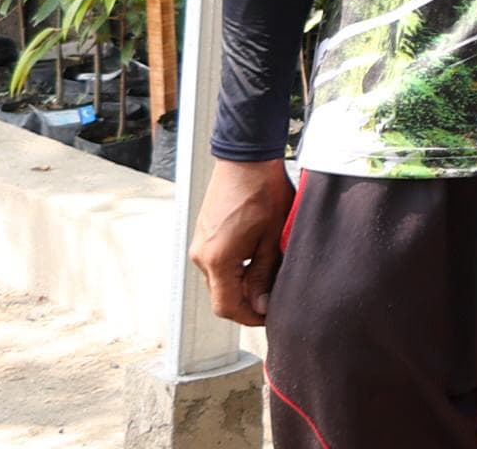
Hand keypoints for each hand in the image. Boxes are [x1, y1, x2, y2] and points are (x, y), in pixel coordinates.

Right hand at [189, 156, 293, 325]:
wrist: (246, 159)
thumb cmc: (263, 193)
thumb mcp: (271, 237)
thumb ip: (264, 274)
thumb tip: (262, 305)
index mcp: (217, 260)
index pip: (227, 307)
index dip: (250, 317)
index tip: (271, 316)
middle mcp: (202, 256)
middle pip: (223, 294)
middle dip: (249, 299)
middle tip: (276, 293)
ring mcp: (200, 245)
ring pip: (221, 279)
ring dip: (243, 281)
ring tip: (271, 270)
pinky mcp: (204, 235)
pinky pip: (218, 262)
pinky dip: (236, 266)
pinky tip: (258, 253)